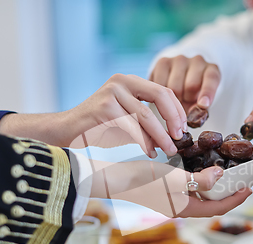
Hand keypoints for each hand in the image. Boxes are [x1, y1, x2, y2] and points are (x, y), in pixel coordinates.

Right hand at [0, 74, 186, 157]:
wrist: (67, 132)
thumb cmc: (100, 128)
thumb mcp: (130, 123)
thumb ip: (150, 125)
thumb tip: (176, 137)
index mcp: (130, 81)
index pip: (163, 90)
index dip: (177, 110)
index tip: (184, 129)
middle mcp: (122, 81)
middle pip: (160, 95)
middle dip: (174, 118)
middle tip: (181, 138)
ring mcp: (112, 92)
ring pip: (146, 115)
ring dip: (161, 135)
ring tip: (170, 149)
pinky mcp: (104, 107)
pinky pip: (132, 126)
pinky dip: (144, 141)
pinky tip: (150, 153)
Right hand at [89, 161, 251, 217]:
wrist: (114, 180)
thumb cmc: (140, 181)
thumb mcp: (171, 178)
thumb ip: (197, 180)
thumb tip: (220, 177)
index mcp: (185, 208)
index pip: (218, 207)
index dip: (236, 199)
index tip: (250, 187)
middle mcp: (182, 206)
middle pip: (213, 203)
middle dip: (230, 192)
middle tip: (244, 178)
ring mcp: (175, 199)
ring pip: (204, 195)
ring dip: (218, 186)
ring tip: (230, 172)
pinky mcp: (168, 189)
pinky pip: (193, 187)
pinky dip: (203, 179)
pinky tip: (205, 166)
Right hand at [149, 55, 220, 110]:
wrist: (182, 79)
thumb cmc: (195, 95)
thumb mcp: (202, 103)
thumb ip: (199, 110)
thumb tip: (191, 117)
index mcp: (212, 70)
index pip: (211, 79)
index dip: (207, 92)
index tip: (203, 105)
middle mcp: (197, 61)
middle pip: (191, 86)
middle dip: (187, 100)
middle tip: (185, 105)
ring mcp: (179, 59)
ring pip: (174, 86)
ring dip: (173, 99)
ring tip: (175, 100)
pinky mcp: (163, 61)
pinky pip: (160, 83)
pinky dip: (161, 94)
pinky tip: (165, 95)